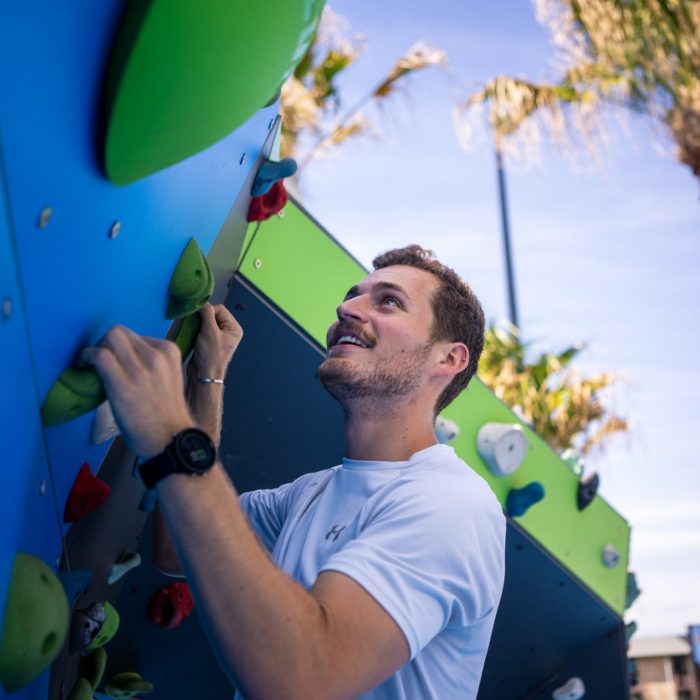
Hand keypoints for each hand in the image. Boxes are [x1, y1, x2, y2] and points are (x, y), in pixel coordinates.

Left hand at [81, 326, 193, 458]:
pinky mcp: (122, 383)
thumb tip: (125, 359)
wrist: (170, 439)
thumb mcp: (168, 378)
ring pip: (109, 338)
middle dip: (107, 343)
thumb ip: (153, 364)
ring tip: (93, 364)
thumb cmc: (168, 414)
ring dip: (97, 348)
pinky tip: (85, 367)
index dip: (123, 347)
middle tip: (103, 360)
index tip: (118, 361)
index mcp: (170, 352)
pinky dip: (87, 357)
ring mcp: (139, 368)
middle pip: (120, 332)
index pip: (137, 336)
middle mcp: (156, 355)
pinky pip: (99, 355)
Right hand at [190, 304, 242, 379]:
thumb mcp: (209, 332)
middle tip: (196, 326)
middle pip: (213, 314)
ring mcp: (218, 336)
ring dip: (198, 324)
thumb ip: (207, 314)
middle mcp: (228, 331)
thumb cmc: (210, 357)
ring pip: (205, 321)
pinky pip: (201, 328)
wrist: (203, 376)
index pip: (220, 309)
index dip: (208, 311)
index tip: (198, 317)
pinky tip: (192, 335)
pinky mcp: (208, 340)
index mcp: (234, 328)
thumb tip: (201, 303)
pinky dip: (195, 329)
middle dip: (202, 318)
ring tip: (195, 333)